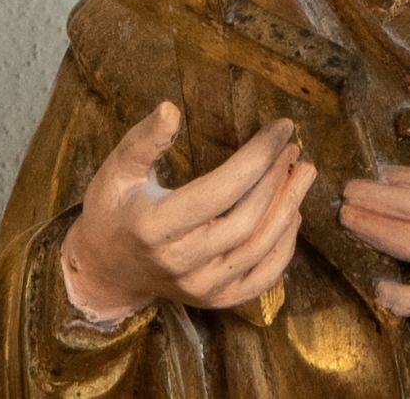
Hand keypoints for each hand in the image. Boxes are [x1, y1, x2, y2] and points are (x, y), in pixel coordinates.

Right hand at [58, 103, 312, 324]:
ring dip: (288, 209)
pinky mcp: (214, 301)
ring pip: (258, 250)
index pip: (220, 190)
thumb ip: (146, 139)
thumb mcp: (118, 167)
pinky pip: (260, 279)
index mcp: (156, 225)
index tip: (280, 128)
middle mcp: (181, 262)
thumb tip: (171, 108)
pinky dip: (283, 249)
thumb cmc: (112, 208)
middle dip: (277, 180)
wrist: (106, 269)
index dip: (256, 158)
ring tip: (304, 173)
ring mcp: (200, 288)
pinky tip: (293, 216)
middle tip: (294, 147)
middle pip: (246, 221)